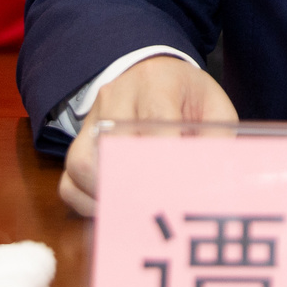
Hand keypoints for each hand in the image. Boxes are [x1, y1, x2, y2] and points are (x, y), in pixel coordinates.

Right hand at [60, 56, 237, 215]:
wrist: (154, 74)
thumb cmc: (187, 95)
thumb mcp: (214, 107)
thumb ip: (217, 140)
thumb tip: (213, 180)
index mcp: (157, 82)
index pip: (154, 120)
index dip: (163, 159)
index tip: (178, 189)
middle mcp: (117, 95)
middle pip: (111, 144)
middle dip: (133, 182)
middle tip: (157, 208)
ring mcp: (92, 118)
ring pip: (82, 164)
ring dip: (106, 195)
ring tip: (134, 212)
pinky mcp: (79, 142)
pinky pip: (68, 181)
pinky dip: (87, 203)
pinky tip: (115, 208)